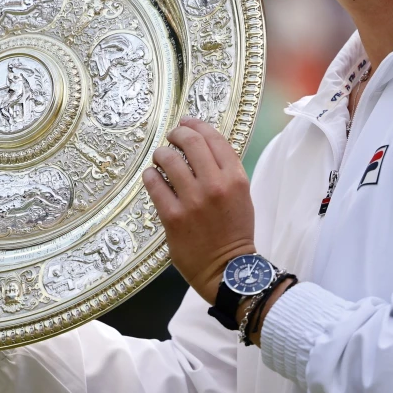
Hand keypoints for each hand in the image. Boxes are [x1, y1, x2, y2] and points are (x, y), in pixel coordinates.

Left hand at [142, 116, 255, 304]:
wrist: (227, 269)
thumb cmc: (235, 230)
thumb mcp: (241, 195)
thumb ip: (225, 170)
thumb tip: (201, 145)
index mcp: (235, 178)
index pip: (214, 139)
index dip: (198, 125)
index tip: (187, 122)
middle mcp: (215, 185)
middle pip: (191, 142)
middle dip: (178, 133)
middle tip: (172, 137)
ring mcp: (193, 201)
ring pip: (170, 160)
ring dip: (161, 153)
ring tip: (160, 157)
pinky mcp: (173, 217)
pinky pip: (155, 184)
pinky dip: (151, 175)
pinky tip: (152, 176)